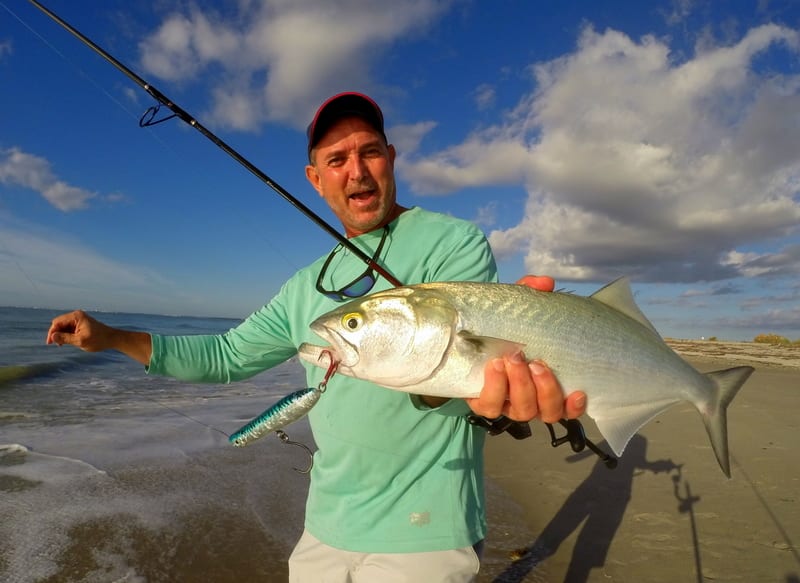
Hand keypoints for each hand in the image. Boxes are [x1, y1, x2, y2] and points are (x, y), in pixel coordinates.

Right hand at [47, 310, 112, 350]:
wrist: (112, 339)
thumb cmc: (98, 340)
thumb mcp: (80, 341)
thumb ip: (66, 338)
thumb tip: (52, 337)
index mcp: (76, 316)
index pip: (57, 322)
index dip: (52, 332)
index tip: (50, 343)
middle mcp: (76, 315)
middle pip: (59, 323)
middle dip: (56, 333)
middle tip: (57, 345)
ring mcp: (79, 319)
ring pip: (64, 326)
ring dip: (61, 334)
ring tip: (63, 344)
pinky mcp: (81, 324)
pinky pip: (69, 328)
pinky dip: (67, 334)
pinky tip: (68, 342)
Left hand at [464, 275, 586, 422]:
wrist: (461, 337)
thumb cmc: (500, 329)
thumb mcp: (516, 311)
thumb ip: (530, 295)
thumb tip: (546, 283)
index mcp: (545, 386)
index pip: (568, 407)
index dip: (574, 406)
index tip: (578, 391)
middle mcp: (530, 400)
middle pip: (546, 410)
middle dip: (543, 388)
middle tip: (532, 361)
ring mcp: (506, 403)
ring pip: (523, 410)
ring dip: (520, 386)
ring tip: (511, 358)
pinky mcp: (482, 401)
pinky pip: (490, 407)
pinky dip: (494, 390)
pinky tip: (496, 368)